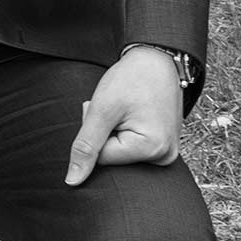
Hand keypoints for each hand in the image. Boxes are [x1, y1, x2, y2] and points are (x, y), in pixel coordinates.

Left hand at [65, 46, 181, 185]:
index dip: (95, 132)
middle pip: (113, 157)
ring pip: (121, 152)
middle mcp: (164, 157)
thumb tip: (72, 181)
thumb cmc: (132, 78)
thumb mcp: (102, 109)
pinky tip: (133, 114)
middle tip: (115, 108)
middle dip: (105, 134)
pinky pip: (133, 146)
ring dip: (115, 131)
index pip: (102, 158)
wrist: (156, 59)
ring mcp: (167, 152)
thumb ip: (85, 146)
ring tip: (126, 109)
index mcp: (152, 150)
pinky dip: (126, 131)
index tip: (105, 110)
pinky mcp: (164, 145)